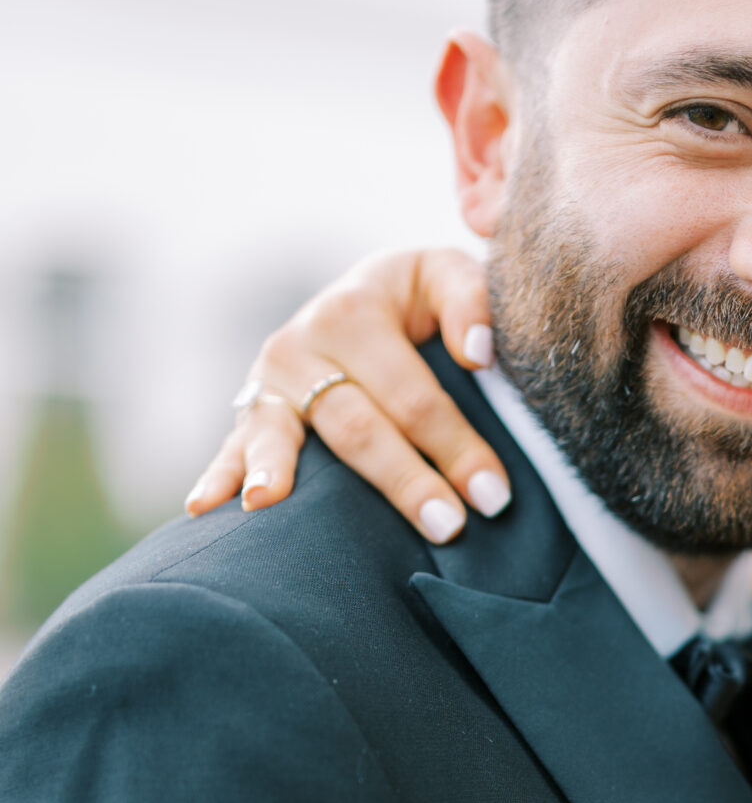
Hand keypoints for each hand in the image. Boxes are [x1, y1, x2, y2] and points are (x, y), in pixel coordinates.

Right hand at [185, 249, 508, 543]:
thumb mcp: (446, 276)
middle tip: (447, 527)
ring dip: (279, 474)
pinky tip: (204, 509)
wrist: (361, 297)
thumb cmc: (417, 299)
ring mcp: (268, 380)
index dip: (458, 445)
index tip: (496, 496)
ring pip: (283, 437)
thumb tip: (478, 354)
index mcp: (355, 310)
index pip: (414, 394)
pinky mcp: (249, 409)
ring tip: (269, 504)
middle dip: (403, 480)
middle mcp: (301, 343)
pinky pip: (230, 447)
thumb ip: (472, 299)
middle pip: (357, 426)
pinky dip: (217, 476)